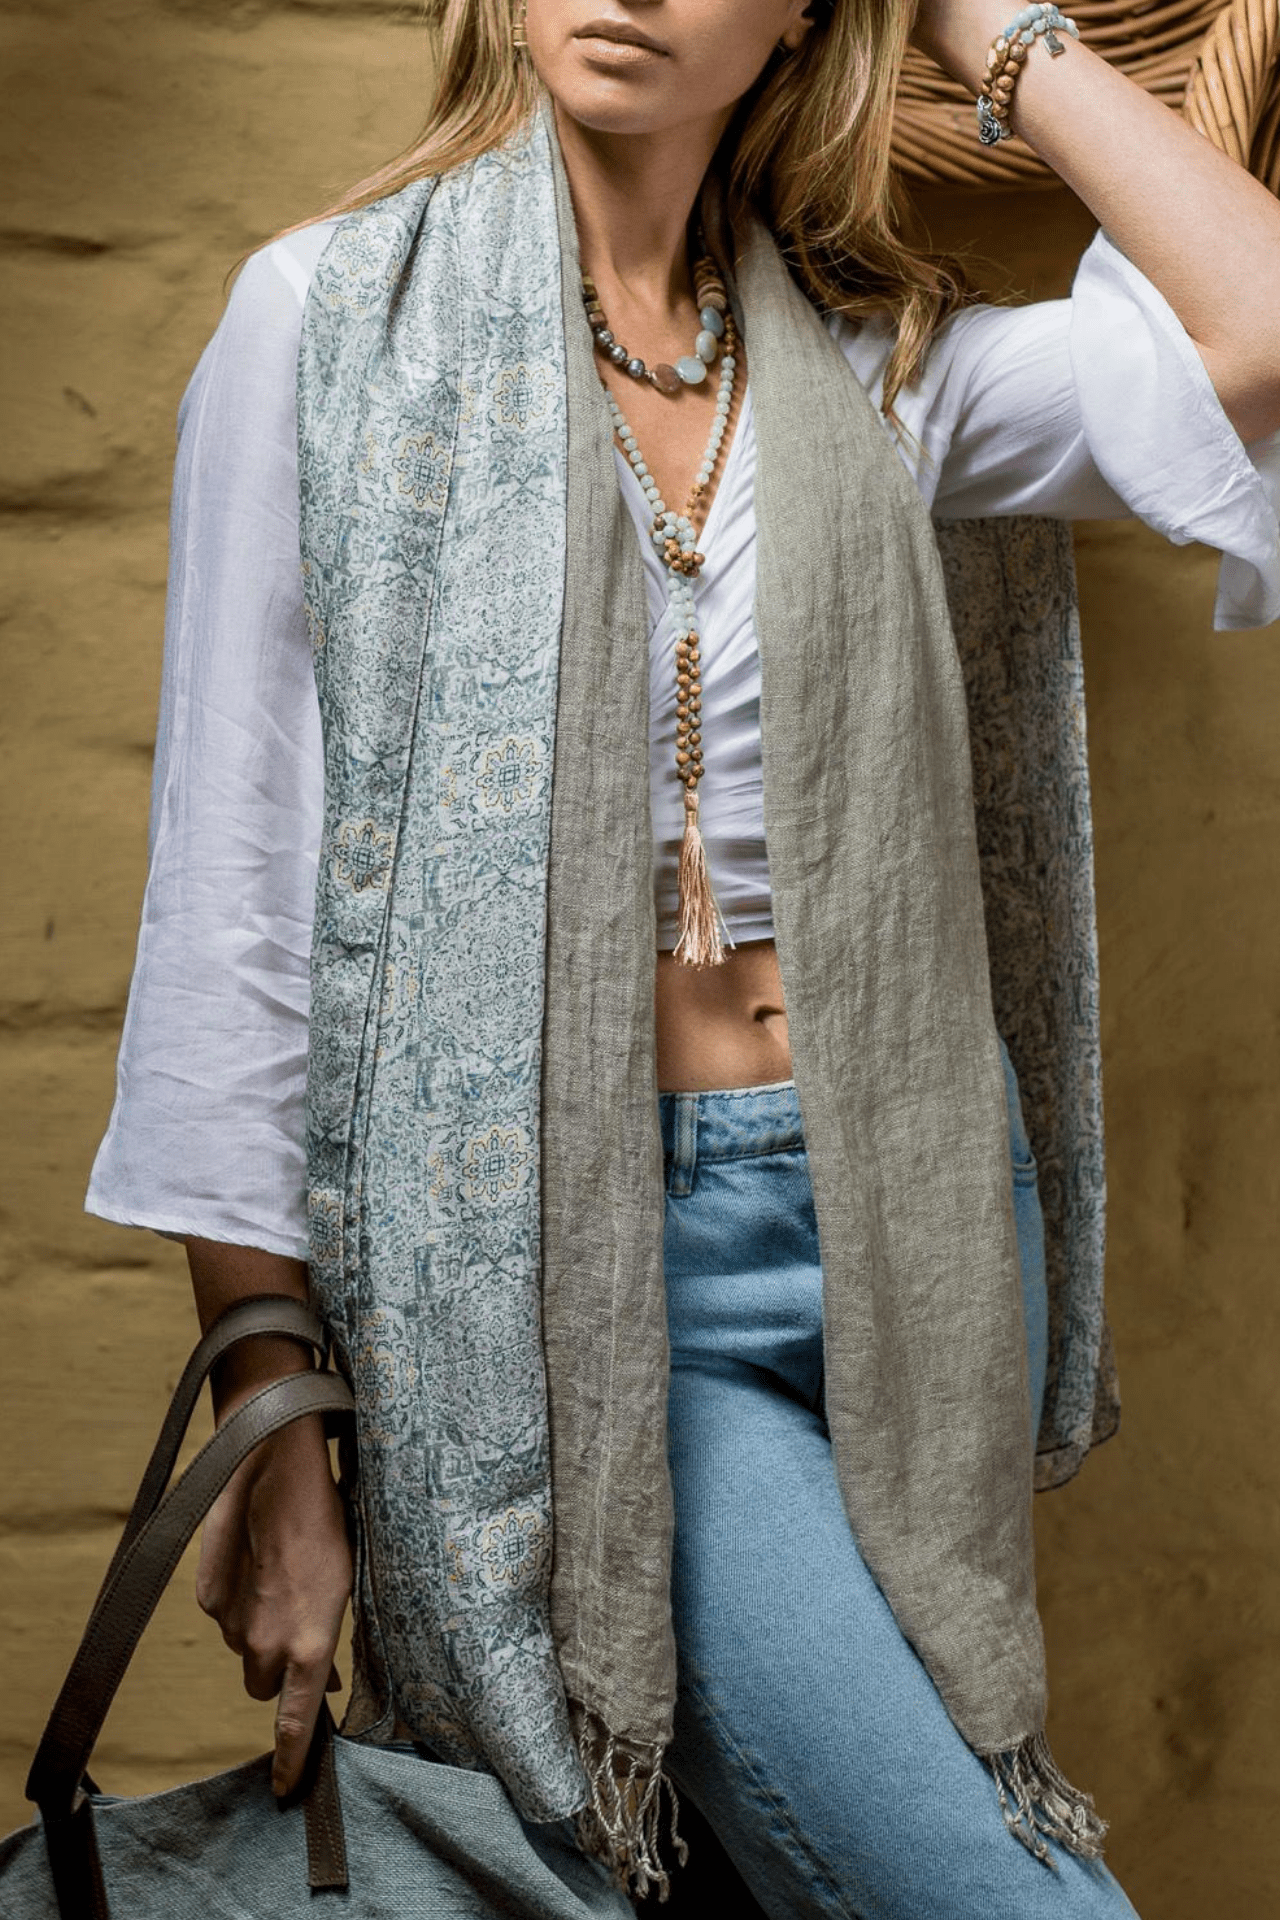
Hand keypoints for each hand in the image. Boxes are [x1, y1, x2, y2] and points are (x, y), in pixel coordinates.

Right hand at [195, 1398, 352, 1796]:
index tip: (288, 1790)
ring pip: (242, 1650)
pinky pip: (223, 1616)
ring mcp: (234, 1620)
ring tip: (281, 1579)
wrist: (275, 1463)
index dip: (292, 1761)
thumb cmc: (328, 1515)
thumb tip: (325, 1678)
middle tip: (296, 1629)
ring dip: (258, 1632)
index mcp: (313, 1641)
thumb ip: (332, 1636)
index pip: (297, 1722)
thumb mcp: (349, 1578)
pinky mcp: (208, 1595)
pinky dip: (237, 1602)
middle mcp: (269, 1642)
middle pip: (264, 1687)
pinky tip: (256, 1561)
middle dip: (278, 1671)